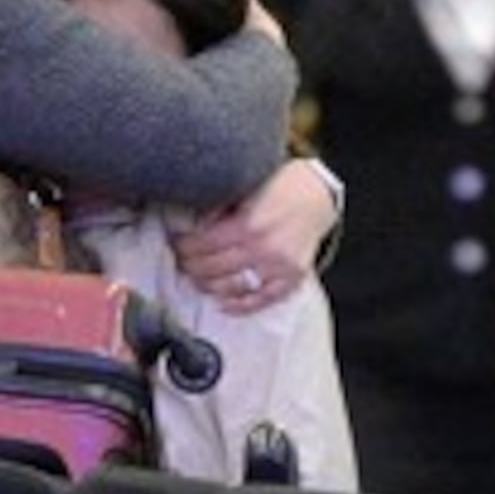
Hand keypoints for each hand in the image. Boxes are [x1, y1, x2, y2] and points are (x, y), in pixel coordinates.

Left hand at [171, 159, 337, 315]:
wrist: (318, 195)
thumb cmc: (280, 187)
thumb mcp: (246, 187)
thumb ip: (219, 208)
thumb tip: (191, 227)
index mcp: (249, 224)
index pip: (203, 245)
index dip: (184, 246)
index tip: (176, 244)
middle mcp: (264, 249)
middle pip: (213, 268)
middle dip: (190, 266)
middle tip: (181, 261)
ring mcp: (279, 267)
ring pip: (232, 288)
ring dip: (208, 286)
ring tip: (197, 278)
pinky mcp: (292, 279)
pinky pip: (261, 300)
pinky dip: (240, 305)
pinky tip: (223, 303)